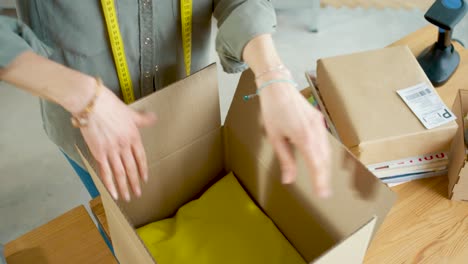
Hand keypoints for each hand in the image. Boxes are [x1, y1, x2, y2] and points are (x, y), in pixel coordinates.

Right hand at [80, 87, 155, 200]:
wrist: (91, 104)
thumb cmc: (110, 105)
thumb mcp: (130, 112)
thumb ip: (142, 118)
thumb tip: (154, 117)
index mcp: (134, 136)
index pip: (140, 157)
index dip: (143, 169)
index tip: (144, 179)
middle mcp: (124, 146)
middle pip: (131, 168)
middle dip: (135, 183)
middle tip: (137, 194)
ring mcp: (112, 151)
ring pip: (120, 173)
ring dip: (124, 187)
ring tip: (126, 197)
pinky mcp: (98, 153)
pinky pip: (106, 171)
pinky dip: (110, 184)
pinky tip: (113, 193)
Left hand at [258, 80, 331, 197]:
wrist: (278, 86)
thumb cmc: (272, 110)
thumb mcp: (275, 137)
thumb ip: (285, 160)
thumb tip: (289, 179)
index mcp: (304, 137)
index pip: (316, 165)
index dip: (320, 181)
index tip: (323, 195)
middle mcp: (316, 131)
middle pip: (324, 159)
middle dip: (324, 177)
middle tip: (324, 192)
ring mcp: (319, 124)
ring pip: (326, 151)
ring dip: (325, 166)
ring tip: (322, 180)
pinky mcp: (319, 119)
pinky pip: (324, 141)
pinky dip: (324, 153)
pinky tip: (320, 160)